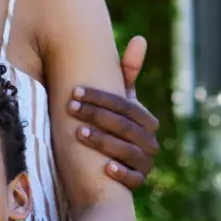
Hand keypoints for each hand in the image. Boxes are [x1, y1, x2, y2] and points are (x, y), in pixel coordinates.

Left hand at [67, 34, 160, 189]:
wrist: (103, 173)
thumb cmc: (108, 128)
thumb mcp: (115, 103)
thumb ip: (126, 73)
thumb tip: (140, 37)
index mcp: (145, 119)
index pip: (126, 105)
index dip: (101, 97)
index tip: (74, 92)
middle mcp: (150, 140)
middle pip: (127, 126)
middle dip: (98, 115)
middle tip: (70, 108)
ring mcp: (145, 163)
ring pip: (129, 151)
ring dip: (104, 142)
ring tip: (79, 134)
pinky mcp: (138, 183)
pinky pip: (135, 179)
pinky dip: (121, 173)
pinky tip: (105, 168)